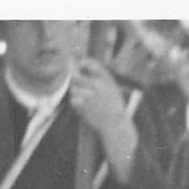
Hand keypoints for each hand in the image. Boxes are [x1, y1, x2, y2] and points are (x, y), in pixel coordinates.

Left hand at [69, 57, 137, 176]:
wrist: (115, 126)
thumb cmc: (114, 108)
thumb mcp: (113, 89)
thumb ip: (101, 78)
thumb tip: (82, 66)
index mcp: (105, 79)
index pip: (89, 63)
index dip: (82, 63)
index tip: (79, 65)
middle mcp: (96, 84)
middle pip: (75, 75)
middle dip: (73, 78)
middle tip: (74, 81)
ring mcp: (88, 94)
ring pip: (73, 88)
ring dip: (75, 92)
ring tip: (84, 99)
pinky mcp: (82, 105)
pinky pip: (73, 100)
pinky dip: (76, 103)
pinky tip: (84, 108)